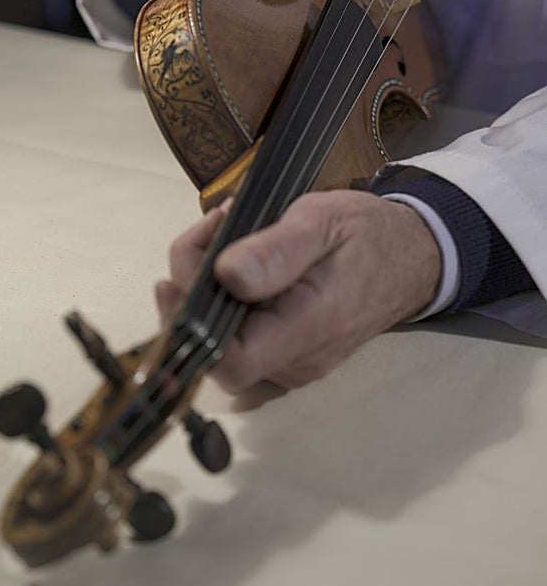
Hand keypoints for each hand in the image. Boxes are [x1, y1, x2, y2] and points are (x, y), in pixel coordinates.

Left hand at [156, 190, 441, 391]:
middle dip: (194, 289)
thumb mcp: (322, 222)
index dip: (190, 326)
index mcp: (309, 329)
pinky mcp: (286, 353)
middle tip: (215, 227)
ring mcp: (292, 363)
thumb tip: (227, 275)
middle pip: (215, 349)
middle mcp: (297, 361)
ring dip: (207, 287)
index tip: (175, 278)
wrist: (410, 256)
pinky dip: (224, 299)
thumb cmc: (367, 235)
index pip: (230, 362)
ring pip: (222, 342)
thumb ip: (276, 250)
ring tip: (227, 229)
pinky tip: (235, 259)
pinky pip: (238, 337)